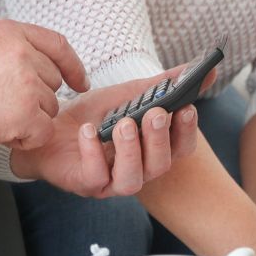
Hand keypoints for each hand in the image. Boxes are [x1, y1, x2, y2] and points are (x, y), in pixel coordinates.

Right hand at [0, 19, 88, 152]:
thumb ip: (13, 50)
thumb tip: (43, 66)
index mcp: (11, 32)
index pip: (58, 45)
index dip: (73, 67)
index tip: (80, 82)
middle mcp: (23, 52)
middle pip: (52, 82)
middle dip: (36, 99)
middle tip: (2, 105)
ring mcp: (27, 82)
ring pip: (49, 108)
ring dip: (28, 119)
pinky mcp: (26, 113)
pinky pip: (44, 131)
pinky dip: (27, 139)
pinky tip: (2, 133)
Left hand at [9, 67, 208, 197]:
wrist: (49, 126)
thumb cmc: (92, 116)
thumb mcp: (128, 95)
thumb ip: (163, 85)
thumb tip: (206, 71)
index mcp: (151, 150)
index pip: (180, 149)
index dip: (187, 131)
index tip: (187, 108)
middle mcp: (137, 171)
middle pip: (160, 166)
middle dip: (159, 139)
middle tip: (155, 113)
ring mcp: (110, 182)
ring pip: (132, 180)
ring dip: (131, 150)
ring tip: (124, 124)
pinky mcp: (83, 184)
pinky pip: (94, 177)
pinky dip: (94, 153)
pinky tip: (89, 131)